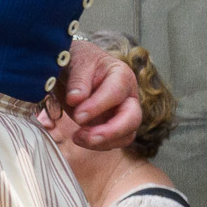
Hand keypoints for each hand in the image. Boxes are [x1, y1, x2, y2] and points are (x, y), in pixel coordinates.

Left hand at [42, 39, 143, 153]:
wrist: (74, 68)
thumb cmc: (79, 61)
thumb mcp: (76, 61)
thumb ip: (78, 79)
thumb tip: (76, 99)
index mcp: (122, 75)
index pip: (116, 93)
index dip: (98, 107)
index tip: (78, 115)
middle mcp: (128, 96)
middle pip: (132, 119)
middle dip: (110, 132)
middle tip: (85, 136)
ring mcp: (122, 114)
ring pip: (126, 135)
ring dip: (102, 142)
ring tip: (77, 137)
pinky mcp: (113, 126)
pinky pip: (113, 142)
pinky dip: (97, 145)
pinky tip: (79, 137)